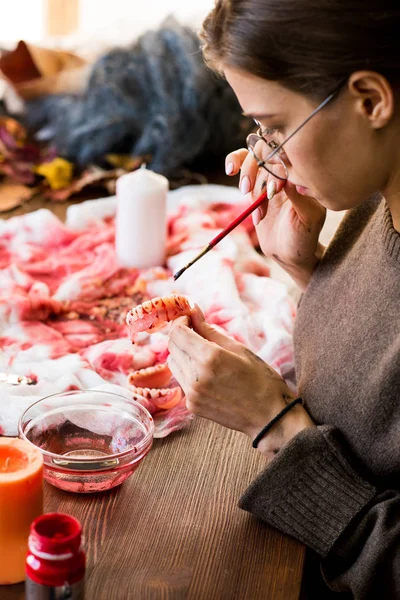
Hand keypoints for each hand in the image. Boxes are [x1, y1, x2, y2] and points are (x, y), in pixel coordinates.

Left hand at [168, 306, 313, 456]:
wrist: (269, 416)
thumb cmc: (261, 379)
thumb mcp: (238, 348)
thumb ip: (209, 330)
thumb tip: (193, 309)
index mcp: (210, 357)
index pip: (177, 332)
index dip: (181, 321)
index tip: (190, 318)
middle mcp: (196, 376)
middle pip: (172, 347)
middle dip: (181, 335)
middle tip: (195, 331)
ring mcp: (192, 394)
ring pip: (173, 363)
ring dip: (182, 353)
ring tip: (203, 353)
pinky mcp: (192, 406)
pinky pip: (181, 380)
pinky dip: (188, 371)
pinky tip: (206, 372)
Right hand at [226, 149, 325, 272]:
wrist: (288, 252)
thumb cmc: (304, 236)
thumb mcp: (308, 218)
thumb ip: (298, 196)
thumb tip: (286, 176)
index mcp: (305, 174)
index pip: (288, 153)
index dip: (277, 165)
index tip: (276, 189)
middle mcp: (288, 170)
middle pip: (266, 150)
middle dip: (255, 169)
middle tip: (251, 191)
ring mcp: (271, 176)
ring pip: (252, 157)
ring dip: (246, 175)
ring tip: (246, 194)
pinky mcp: (256, 184)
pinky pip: (243, 166)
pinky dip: (235, 166)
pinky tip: (232, 173)